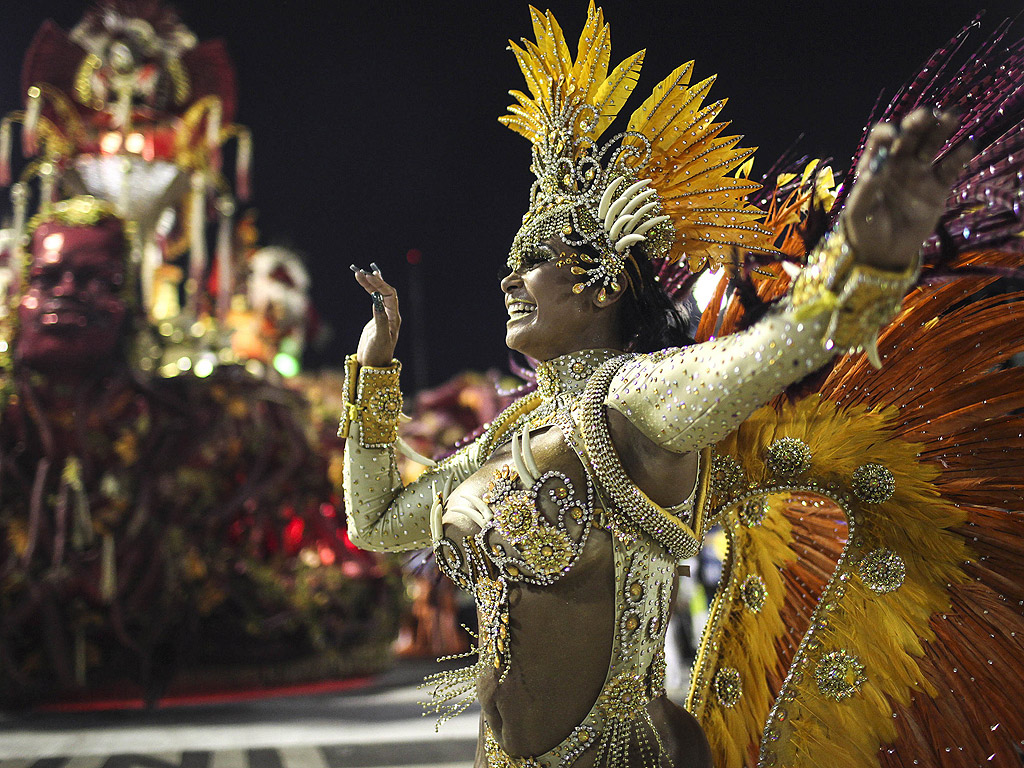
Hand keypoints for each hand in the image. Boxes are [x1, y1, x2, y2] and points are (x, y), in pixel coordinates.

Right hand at [351, 263, 400, 366]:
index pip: (389, 295)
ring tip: (359, 273)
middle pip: (385, 292)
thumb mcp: (379, 338)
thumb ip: (380, 320)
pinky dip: (369, 291)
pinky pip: (374, 300)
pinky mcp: (376, 319)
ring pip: (379, 295)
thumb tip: (377, 302)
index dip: (379, 285)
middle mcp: (390, 315)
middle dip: (374, 281)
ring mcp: (383, 316)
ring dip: (370, 284)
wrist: (372, 366)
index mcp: (394, 318)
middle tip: (360, 272)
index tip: (367, 277)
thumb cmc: (378, 354)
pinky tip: (366, 284)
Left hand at [843, 108, 973, 270]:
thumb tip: (873, 171)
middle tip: (927, 115)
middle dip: (917, 123)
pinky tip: (969, 144)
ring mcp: (919, 173)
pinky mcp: (937, 187)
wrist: (885, 252)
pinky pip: (950, 168)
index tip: (893, 136)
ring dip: (941, 129)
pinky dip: (960, 156)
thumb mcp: (858, 213)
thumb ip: (865, 191)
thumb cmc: (865, 229)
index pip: (880, 140)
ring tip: (953, 115)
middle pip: (909, 136)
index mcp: (875, 165)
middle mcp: (898, 163)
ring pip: (931, 145)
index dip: (886, 134)